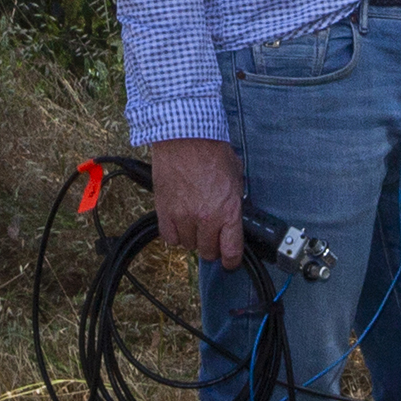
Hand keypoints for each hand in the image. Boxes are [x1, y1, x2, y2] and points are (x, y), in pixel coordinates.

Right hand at [151, 137, 245, 267]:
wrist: (185, 139)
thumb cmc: (212, 152)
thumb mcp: (236, 178)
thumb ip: (234, 201)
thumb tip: (234, 216)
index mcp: (228, 210)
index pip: (232, 251)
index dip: (232, 261)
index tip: (231, 262)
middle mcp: (207, 218)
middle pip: (209, 252)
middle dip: (212, 248)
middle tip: (212, 238)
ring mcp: (184, 217)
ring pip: (189, 246)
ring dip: (193, 238)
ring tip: (195, 224)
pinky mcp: (165, 212)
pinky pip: (169, 238)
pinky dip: (175, 234)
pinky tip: (179, 224)